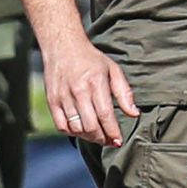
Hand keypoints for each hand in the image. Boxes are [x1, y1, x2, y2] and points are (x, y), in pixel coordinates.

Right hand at [40, 30, 140, 148]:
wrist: (62, 46)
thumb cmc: (91, 59)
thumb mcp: (113, 70)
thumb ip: (124, 93)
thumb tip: (134, 114)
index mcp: (95, 82)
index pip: (105, 115)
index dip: (112, 132)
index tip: (118, 141)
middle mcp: (78, 91)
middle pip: (90, 126)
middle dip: (102, 138)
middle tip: (108, 140)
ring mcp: (63, 97)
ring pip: (76, 128)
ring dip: (88, 137)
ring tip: (97, 135)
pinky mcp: (52, 101)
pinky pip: (61, 126)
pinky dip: (72, 132)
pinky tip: (81, 129)